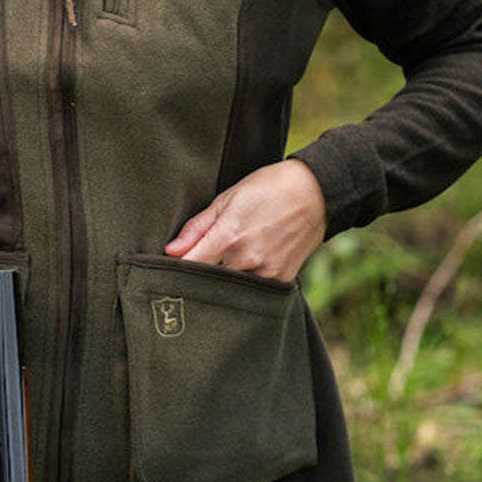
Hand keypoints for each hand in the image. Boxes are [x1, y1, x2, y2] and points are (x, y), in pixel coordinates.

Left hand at [164, 160, 326, 282]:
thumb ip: (197, 228)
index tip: (166, 270)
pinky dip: (242, 285)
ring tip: (218, 270)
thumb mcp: (226, 199)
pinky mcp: (281, 282)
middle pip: (208, 283)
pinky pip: (253, 292)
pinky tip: (240, 271)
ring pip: (230, 291)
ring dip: (220, 284)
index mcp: (228, 236)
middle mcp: (246, 259)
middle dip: (196, 280)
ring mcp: (265, 273)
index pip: (189, 268)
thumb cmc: (266, 189)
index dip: (174, 271)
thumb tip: (170, 251)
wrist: (314, 193)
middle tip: (192, 272)